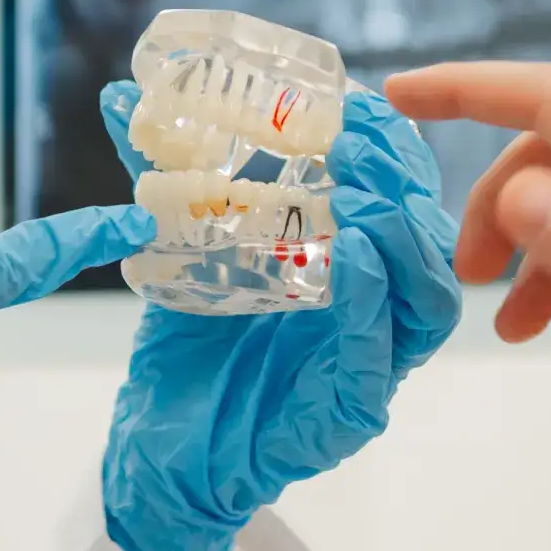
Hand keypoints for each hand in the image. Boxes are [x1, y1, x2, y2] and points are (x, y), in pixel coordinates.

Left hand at [96, 82, 460, 550]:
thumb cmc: (187, 358)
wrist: (159, 452)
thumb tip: (126, 99)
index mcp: (350, 277)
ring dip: (401, 237)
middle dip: (401, 182)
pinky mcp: (348, 415)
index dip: (389, 151)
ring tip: (364, 189)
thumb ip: (166, 180)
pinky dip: (373, 305)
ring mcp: (368, 369)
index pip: (396, 204)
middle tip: (363, 134)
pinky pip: (379, 357)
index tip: (359, 102)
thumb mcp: (180, 254)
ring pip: (424, 300)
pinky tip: (357, 260)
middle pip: (424, 243)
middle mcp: (372, 319)